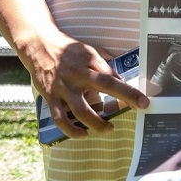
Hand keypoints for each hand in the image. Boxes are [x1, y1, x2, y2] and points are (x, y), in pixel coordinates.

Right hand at [33, 38, 148, 139]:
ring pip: (82, 111)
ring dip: (98, 123)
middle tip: (140, 107)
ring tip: (109, 128)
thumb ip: (104, 63)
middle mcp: (78, 73)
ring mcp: (63, 87)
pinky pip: (60, 119)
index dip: (128, 88)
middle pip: (105, 85)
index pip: (113, 74)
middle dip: (125, 97)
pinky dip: (72, 130)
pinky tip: (83, 133)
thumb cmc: (68, 50)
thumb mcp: (89, 50)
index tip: (142, 99)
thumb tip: (121, 77)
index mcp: (89, 60)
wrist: (38, 46)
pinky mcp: (50, 98)